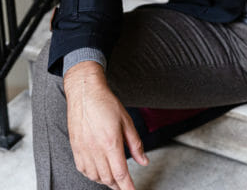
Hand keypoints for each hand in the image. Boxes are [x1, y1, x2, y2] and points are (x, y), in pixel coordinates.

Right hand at [64, 61, 147, 188]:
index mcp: (111, 142)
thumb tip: (144, 161)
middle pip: (108, 178)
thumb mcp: (126, 121)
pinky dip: (92, 175)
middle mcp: (95, 149)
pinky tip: (98, 170)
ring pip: (95, 176)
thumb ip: (135, 144)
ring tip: (113, 177)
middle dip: (118, 185)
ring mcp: (83, 150)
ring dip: (106, 180)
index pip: (120, 174)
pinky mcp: (75, 148)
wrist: (85, 92)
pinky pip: (83, 170)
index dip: (127, 187)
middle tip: (125, 184)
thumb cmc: (105, 103)